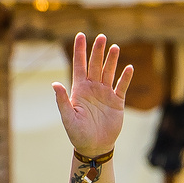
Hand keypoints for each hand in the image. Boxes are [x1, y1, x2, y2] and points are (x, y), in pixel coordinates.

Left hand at [51, 32, 133, 156]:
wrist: (94, 146)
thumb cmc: (77, 133)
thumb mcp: (67, 117)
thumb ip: (62, 100)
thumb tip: (54, 84)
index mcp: (79, 90)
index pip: (79, 66)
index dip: (79, 51)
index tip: (80, 36)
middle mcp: (92, 88)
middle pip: (96, 65)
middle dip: (98, 51)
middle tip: (101, 37)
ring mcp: (105, 94)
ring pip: (109, 72)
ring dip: (112, 60)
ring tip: (115, 47)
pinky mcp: (117, 101)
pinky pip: (122, 86)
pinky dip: (125, 77)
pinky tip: (128, 67)